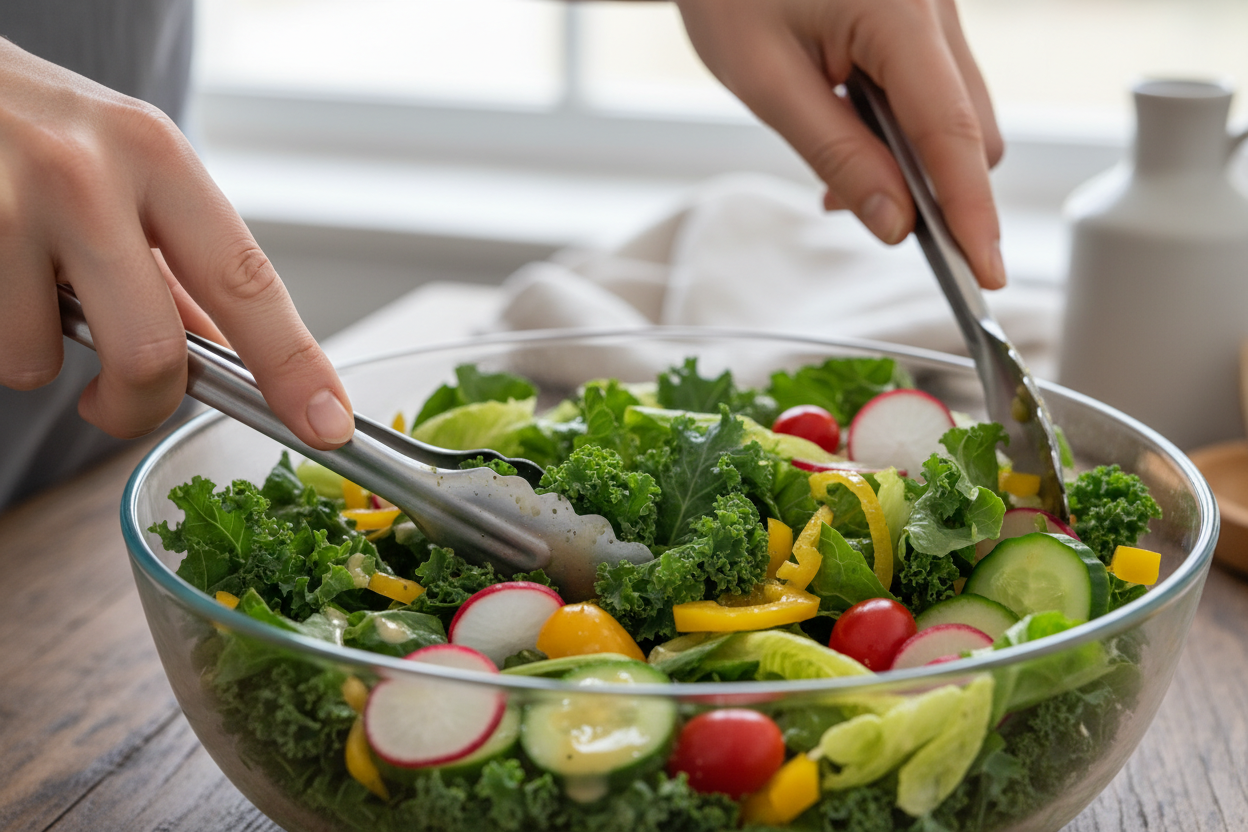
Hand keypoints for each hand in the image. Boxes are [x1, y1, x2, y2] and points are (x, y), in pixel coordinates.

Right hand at [0, 40, 353, 447]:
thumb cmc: (27, 125)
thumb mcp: (122, 169)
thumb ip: (174, 264)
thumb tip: (227, 357)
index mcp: (158, 158)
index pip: (245, 280)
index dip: (293, 364)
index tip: (328, 422)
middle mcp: (88, 175)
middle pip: (152, 350)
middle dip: (141, 402)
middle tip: (117, 402)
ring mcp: (8, 205)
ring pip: (42, 360)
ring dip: (37, 355)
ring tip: (22, 289)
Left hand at [675, 0, 1005, 288]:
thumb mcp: (766, 80)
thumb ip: (836, 154)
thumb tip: (896, 223)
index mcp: (900, 11)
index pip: (953, 131)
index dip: (970, 212)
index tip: (985, 273)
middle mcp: (936, 4)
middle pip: (970, 127)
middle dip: (930, 189)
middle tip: (853, 211)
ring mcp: (935, 6)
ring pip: (955, 113)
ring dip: (911, 161)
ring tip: (835, 172)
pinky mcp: (921, 14)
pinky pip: (933, 88)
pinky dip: (901, 128)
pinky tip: (847, 132)